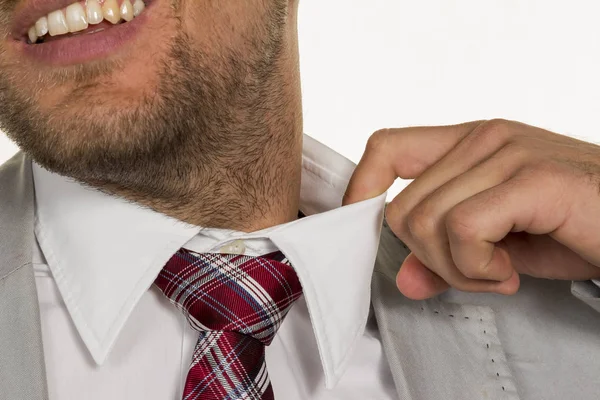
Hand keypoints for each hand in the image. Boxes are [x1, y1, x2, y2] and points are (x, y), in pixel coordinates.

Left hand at [343, 119, 599, 299]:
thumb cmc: (574, 228)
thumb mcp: (497, 248)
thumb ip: (445, 256)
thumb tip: (404, 278)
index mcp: (469, 142)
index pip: (387, 147)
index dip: (361, 188)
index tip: (360, 226)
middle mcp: (484, 138)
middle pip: (402, 208)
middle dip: (430, 258)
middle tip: (477, 271)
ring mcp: (507, 152)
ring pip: (425, 223)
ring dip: (458, 268)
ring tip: (499, 271)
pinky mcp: (531, 179)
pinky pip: (462, 231)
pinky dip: (479, 268)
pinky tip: (510, 273)